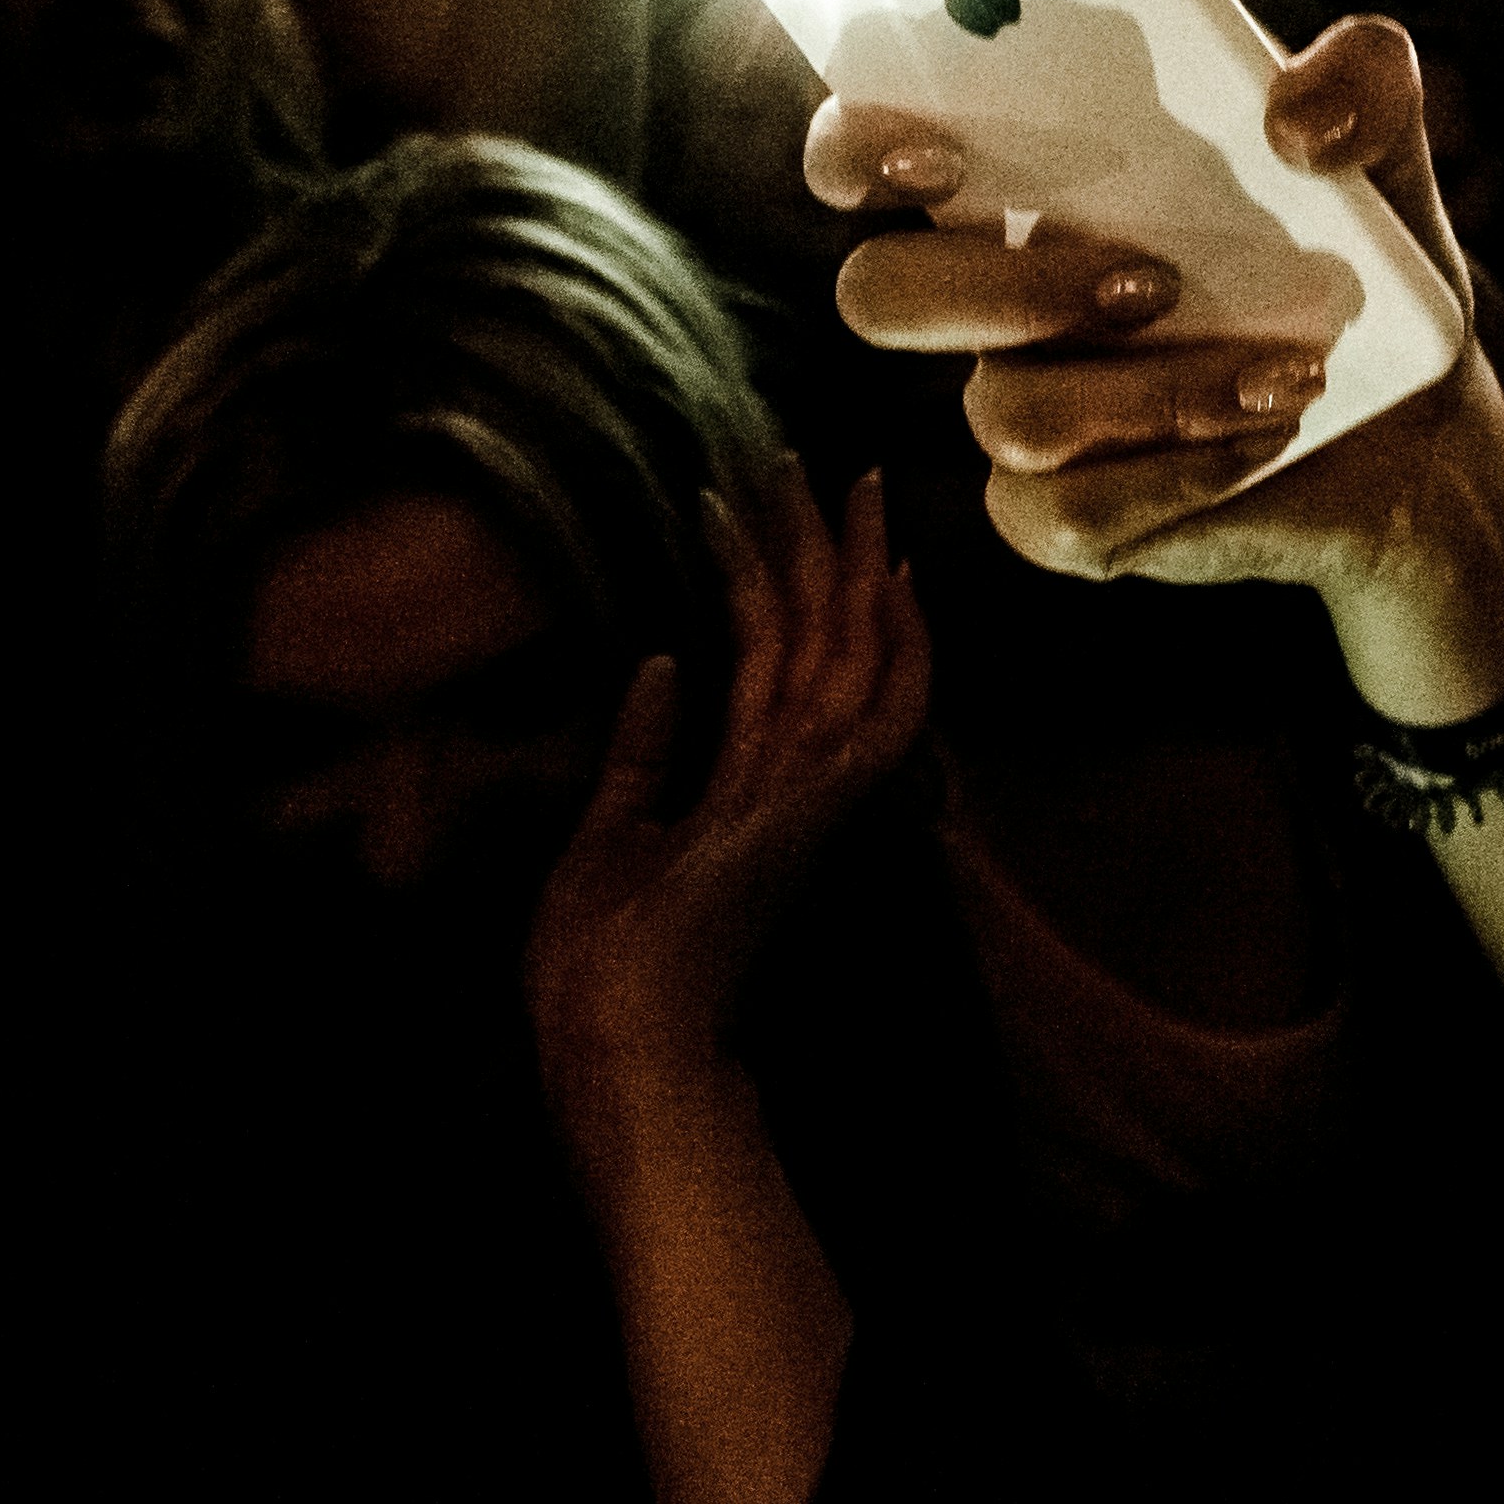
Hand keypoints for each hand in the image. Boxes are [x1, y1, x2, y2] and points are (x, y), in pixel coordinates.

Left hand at [522, 469, 929, 1078]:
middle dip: (828, 547)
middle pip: (826, 640)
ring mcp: (813, 796)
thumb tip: (657, 661)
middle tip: (830, 462)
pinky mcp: (818, 810)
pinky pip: (882, 715)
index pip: (784, 663)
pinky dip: (900, 648)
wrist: (615, 1041)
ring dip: (847, 565)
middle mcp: (795, 783)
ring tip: (829, 477)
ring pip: (850, 654)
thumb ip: (643, 751)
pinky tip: (889, 580)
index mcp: (748, 789)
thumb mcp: (607, 832)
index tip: (785, 504)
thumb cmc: (603, 967)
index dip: (787, 581)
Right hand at [804, 16, 1503, 728]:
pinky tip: (1268, 434)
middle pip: (884, 294)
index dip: (857, 148)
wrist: (1418, 418)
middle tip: (1151, 281)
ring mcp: (1018, 409)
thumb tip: (1294, 121)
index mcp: (1021, 177)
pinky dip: (1179, 471)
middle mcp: (990, 293)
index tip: (938, 152)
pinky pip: (1064, 512)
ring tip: (1285, 373)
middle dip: (1004, 287)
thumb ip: (1360, 79)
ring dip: (1155, 391)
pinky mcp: (1061, 516)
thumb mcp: (1381, 146)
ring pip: (1008, 413)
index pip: (863, 152)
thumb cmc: (1352, 255)